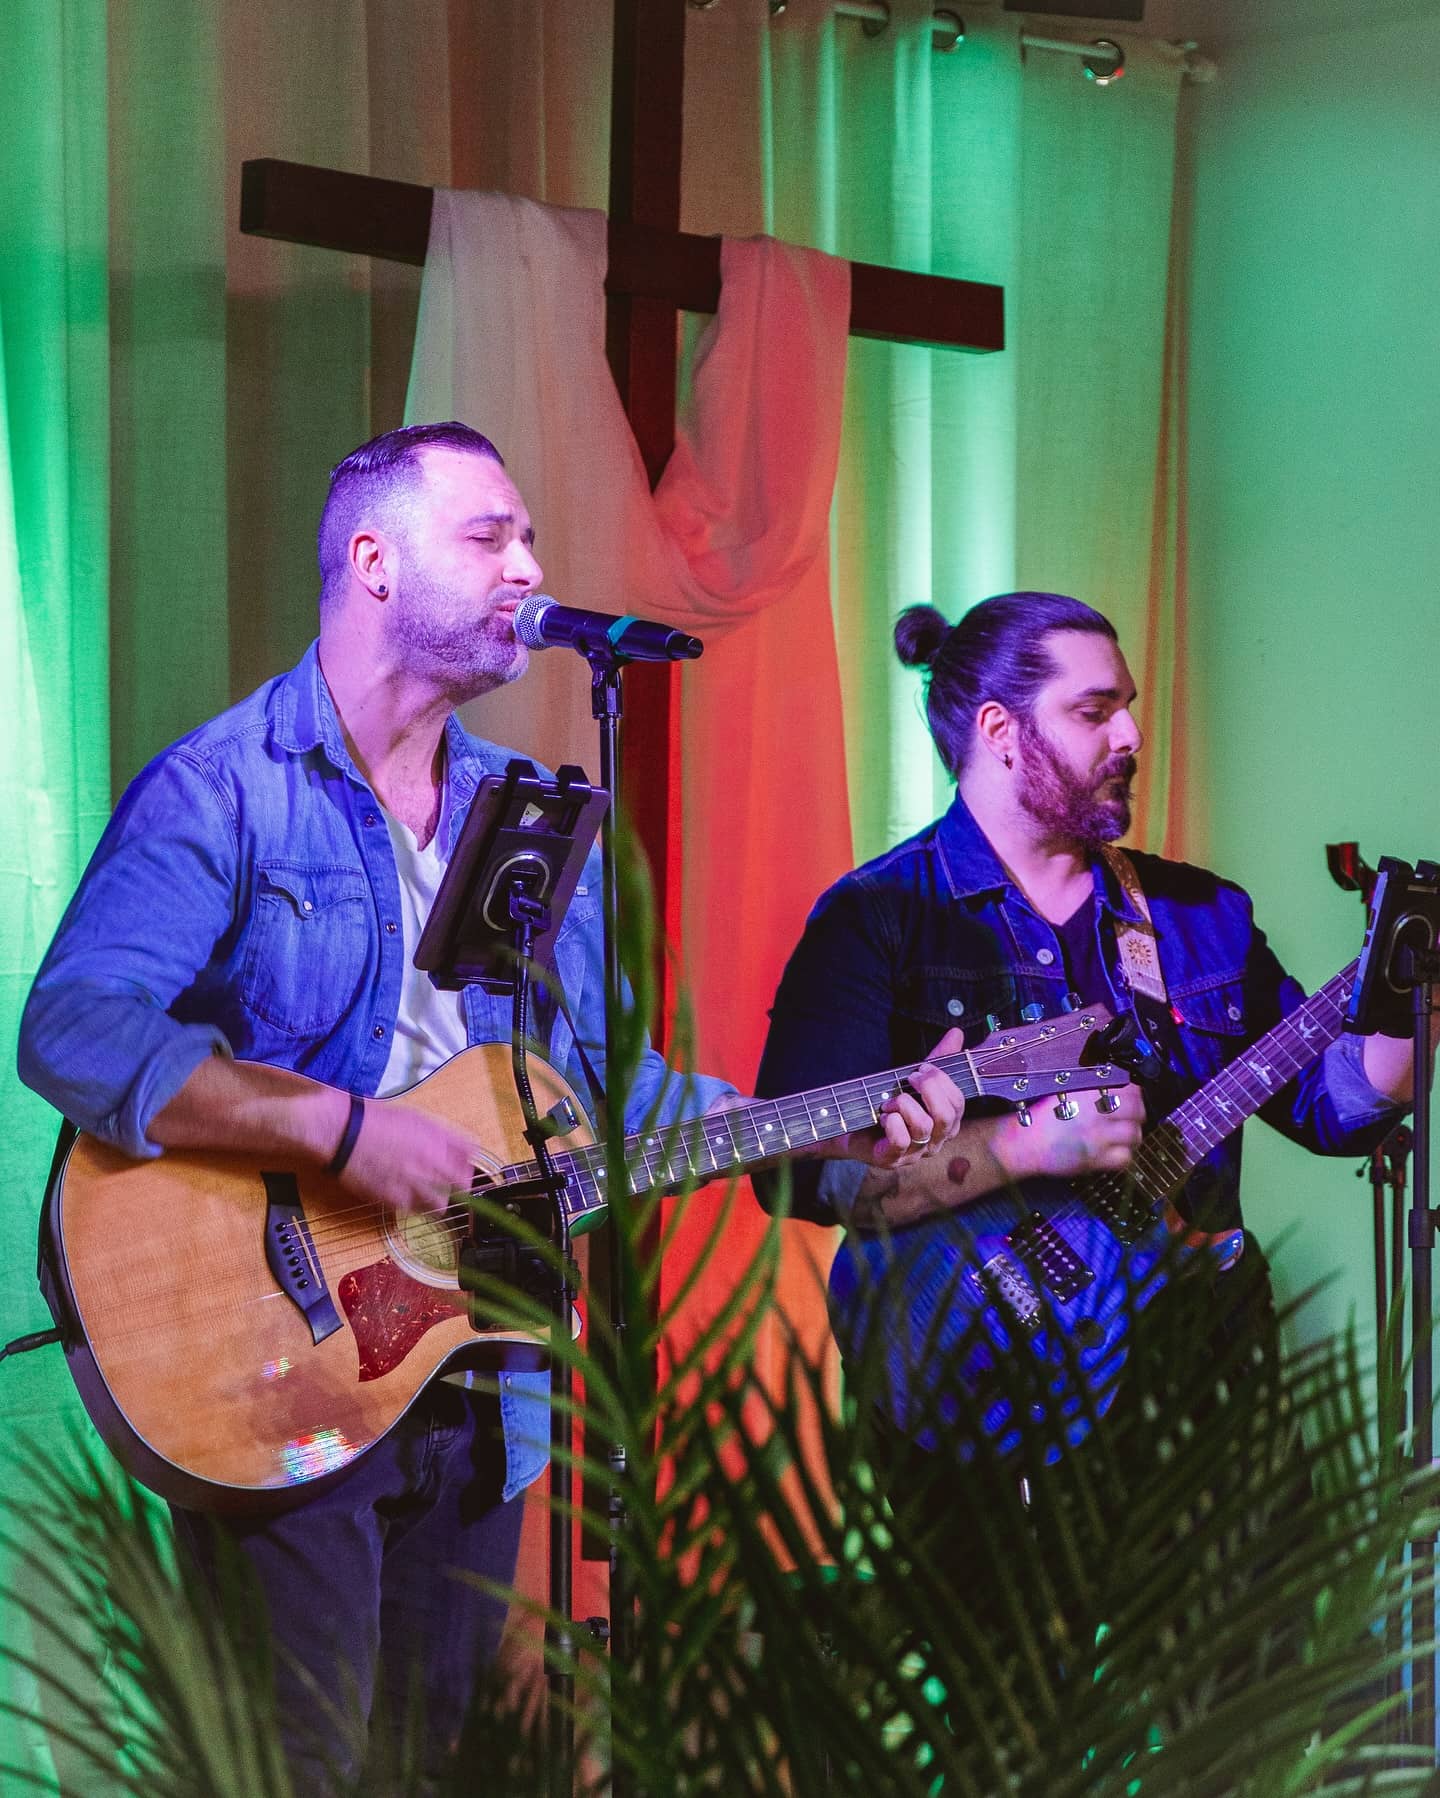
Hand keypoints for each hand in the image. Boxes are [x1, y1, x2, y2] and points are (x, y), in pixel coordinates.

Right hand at [337, 1102, 482, 1214]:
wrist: (346, 1134)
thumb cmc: (378, 1121)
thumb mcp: (418, 1119)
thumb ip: (446, 1136)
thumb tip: (470, 1147)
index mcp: (438, 1142)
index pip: (470, 1159)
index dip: (467, 1165)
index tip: (463, 1168)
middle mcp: (430, 1165)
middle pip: (462, 1185)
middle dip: (460, 1186)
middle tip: (451, 1185)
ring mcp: (413, 1184)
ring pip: (441, 1204)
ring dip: (439, 1200)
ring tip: (429, 1194)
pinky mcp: (394, 1200)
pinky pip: (415, 1210)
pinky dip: (414, 1205)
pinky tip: (406, 1195)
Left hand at [833, 1027, 966, 1169]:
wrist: (847, 1126)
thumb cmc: (885, 1103)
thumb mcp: (911, 1079)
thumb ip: (936, 1059)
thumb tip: (957, 1033)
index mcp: (944, 1124)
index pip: (958, 1103)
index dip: (942, 1082)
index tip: (922, 1068)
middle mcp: (934, 1141)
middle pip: (946, 1116)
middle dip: (929, 1089)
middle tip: (909, 1078)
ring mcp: (914, 1153)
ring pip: (924, 1127)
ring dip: (905, 1104)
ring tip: (889, 1100)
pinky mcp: (891, 1159)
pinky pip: (901, 1140)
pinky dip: (892, 1122)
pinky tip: (883, 1116)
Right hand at [1000, 1078, 1144, 1182]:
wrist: (1025, 1142)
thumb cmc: (1041, 1118)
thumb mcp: (1065, 1093)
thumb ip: (1091, 1090)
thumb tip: (1115, 1088)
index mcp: (1089, 1093)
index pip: (1130, 1089)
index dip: (1135, 1094)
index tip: (1132, 1098)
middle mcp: (1097, 1113)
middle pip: (1137, 1111)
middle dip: (1138, 1115)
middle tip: (1131, 1118)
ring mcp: (1099, 1137)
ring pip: (1135, 1135)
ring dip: (1132, 1136)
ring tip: (1123, 1137)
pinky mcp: (1096, 1159)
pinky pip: (1124, 1158)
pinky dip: (1123, 1156)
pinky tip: (1114, 1152)